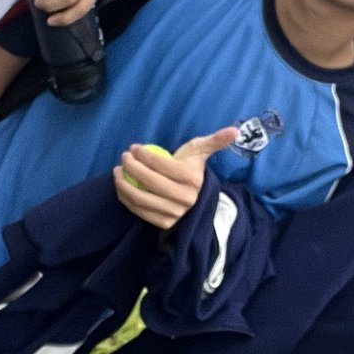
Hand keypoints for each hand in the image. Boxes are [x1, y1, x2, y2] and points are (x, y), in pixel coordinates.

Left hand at [113, 128, 236, 229]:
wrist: (193, 200)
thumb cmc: (191, 170)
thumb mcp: (200, 153)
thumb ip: (215, 141)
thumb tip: (235, 130)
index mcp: (192, 179)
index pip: (161, 165)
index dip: (143, 155)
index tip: (134, 148)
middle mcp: (185, 198)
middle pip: (150, 181)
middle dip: (131, 167)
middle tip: (124, 157)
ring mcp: (174, 213)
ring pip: (141, 197)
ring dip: (123, 184)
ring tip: (118, 171)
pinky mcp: (164, 223)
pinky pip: (139, 211)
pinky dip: (126, 198)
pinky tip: (121, 186)